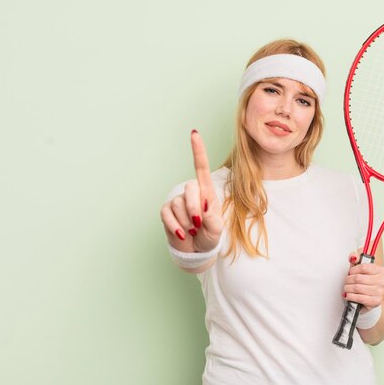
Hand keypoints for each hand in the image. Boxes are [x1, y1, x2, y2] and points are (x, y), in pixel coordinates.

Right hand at [160, 130, 222, 252]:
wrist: (197, 251)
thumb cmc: (210, 236)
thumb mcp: (216, 229)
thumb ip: (212, 219)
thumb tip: (202, 208)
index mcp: (207, 192)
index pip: (202, 168)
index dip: (198, 151)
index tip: (194, 133)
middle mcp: (192, 193)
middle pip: (190, 188)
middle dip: (195, 208)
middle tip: (199, 225)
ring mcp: (178, 201)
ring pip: (179, 205)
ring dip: (187, 222)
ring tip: (193, 230)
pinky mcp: (167, 212)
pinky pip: (168, 215)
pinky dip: (176, 227)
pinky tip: (183, 234)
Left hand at [343, 251, 383, 310]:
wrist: (369, 298)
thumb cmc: (364, 281)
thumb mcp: (360, 267)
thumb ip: (356, 258)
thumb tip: (353, 257)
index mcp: (380, 270)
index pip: (364, 267)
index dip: (353, 270)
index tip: (351, 272)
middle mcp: (382, 281)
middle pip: (358, 278)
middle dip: (348, 280)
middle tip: (347, 281)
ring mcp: (380, 292)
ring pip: (357, 288)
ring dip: (348, 288)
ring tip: (347, 288)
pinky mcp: (375, 301)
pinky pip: (359, 297)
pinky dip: (351, 296)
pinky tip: (348, 295)